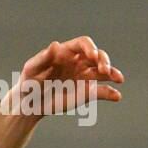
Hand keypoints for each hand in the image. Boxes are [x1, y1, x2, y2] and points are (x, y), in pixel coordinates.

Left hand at [0, 36, 123, 118]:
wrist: (29, 103)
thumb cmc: (28, 82)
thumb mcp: (31, 69)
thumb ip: (43, 57)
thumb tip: (56, 44)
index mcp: (67, 53)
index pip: (84, 44)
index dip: (91, 48)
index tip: (93, 56)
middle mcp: (79, 62)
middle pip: (98, 56)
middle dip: (104, 61)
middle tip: (105, 70)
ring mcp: (84, 77)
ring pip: (104, 72)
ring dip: (113, 73)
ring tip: (119, 79)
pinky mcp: (87, 93)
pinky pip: (102, 91)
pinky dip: (111, 93)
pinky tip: (117, 96)